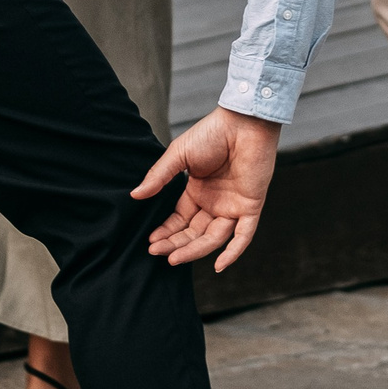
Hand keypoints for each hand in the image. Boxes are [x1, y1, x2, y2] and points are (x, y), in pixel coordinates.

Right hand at [133, 107, 280, 271]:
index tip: (150, 242)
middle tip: (156, 253)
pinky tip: (218, 266)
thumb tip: (136, 195)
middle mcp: (214, 201)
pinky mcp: (251, 206)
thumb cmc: (212, 132)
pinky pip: (243, 235)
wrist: (243, 122)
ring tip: (173, 258)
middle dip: (175, 244)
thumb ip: (160, 177)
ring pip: (213, 237)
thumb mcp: (179, 155)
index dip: (166, 231)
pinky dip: (233, 252)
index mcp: (198, 190)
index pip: (180, 219)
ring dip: (194, 250)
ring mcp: (233, 205)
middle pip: (193, 232)